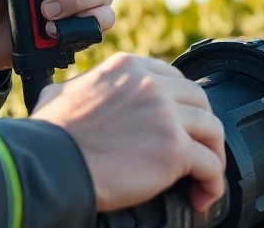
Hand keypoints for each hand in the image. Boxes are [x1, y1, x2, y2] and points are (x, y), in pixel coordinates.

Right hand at [31, 53, 226, 212]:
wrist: (52, 163)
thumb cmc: (50, 134)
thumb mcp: (64, 92)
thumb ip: (84, 87)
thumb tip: (83, 94)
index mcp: (126, 67)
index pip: (172, 77)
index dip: (179, 104)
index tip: (177, 124)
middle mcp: (150, 84)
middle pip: (198, 99)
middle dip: (201, 126)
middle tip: (195, 150)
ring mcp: (165, 115)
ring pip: (212, 129)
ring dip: (212, 153)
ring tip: (203, 176)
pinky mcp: (174, 149)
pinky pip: (210, 165)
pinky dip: (212, 183)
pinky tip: (201, 196)